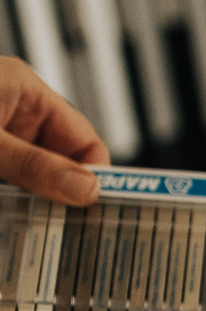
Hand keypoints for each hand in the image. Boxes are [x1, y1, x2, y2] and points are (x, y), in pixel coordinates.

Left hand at [0, 55, 105, 205]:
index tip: (90, 208)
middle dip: (60, 191)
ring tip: (27, 210)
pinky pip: (15, 177)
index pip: (86, 141)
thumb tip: (86, 188)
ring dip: (35, 197)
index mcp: (26, 91)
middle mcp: (17, 109)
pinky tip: (12, 204)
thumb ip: (34, 164)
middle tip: (54, 218)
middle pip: (64, 161)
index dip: (92, 176)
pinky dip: (16, 196)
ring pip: (38, 174)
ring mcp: (1, 130)